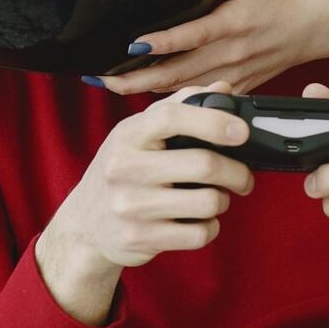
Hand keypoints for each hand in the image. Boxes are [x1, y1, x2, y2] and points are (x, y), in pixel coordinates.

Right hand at [35, 82, 253, 324]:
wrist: (85, 223)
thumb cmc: (122, 171)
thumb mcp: (138, 134)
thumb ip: (180, 107)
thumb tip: (223, 88)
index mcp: (128, 135)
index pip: (171, 117)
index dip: (213, 121)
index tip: (241, 131)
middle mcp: (125, 168)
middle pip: (203, 165)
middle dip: (237, 172)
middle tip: (243, 177)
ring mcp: (130, 206)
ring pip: (207, 203)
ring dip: (223, 202)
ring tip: (215, 198)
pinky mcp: (140, 238)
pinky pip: (198, 234)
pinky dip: (210, 227)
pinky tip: (199, 221)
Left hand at [97, 0, 328, 96]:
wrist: (315, 25)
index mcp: (238, 20)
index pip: (195, 34)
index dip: (164, 42)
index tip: (132, 44)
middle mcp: (234, 52)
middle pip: (180, 71)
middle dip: (138, 76)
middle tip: (102, 75)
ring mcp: (234, 72)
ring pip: (184, 88)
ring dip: (146, 89)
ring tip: (110, 84)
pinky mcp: (236, 84)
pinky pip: (197, 93)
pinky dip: (168, 96)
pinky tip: (141, 91)